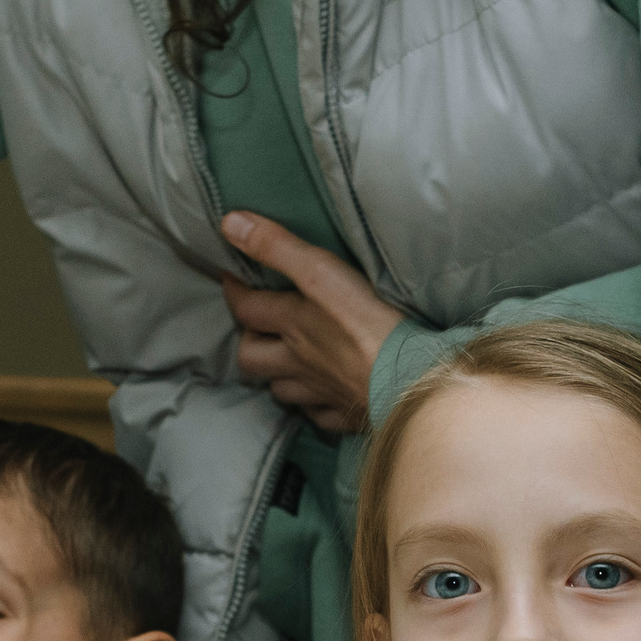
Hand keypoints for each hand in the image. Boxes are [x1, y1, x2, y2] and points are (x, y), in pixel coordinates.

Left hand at [220, 211, 403, 434]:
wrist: (410, 380)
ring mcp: (322, 391)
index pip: (245, 308)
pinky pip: (319, 416)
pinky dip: (314, 405)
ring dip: (277, 375)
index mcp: (292, 325)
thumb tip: (229, 224)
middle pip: (252, 357)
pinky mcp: (347, 414)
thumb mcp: (322, 273)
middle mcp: (299, 361)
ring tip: (285, 360)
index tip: (232, 276)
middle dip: (248, 340)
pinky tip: (321, 396)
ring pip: (282, 390)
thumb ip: (278, 248)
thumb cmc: (368, 323)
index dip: (233, 289)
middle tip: (257, 325)